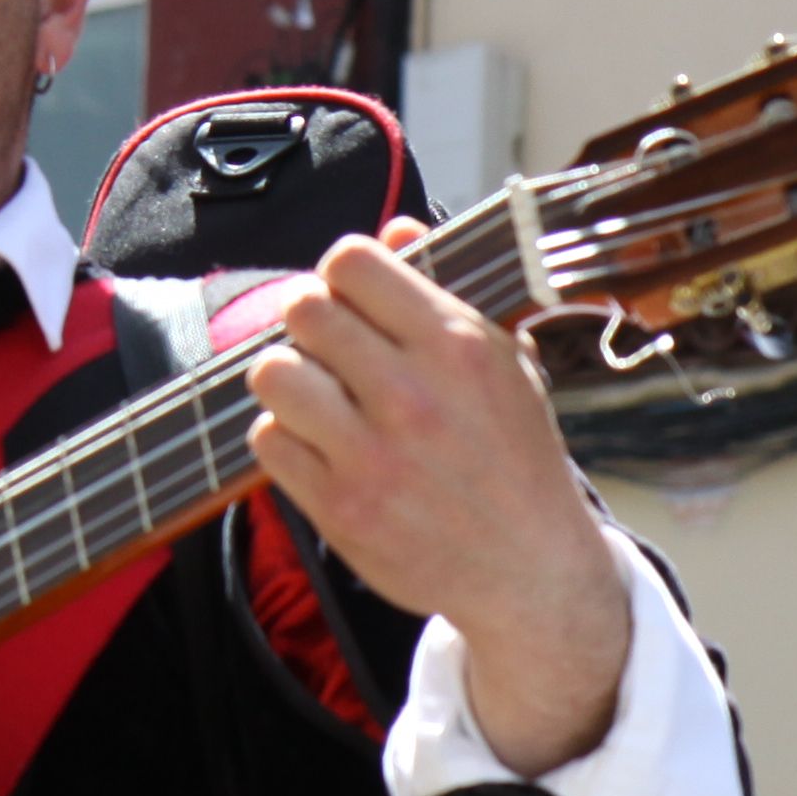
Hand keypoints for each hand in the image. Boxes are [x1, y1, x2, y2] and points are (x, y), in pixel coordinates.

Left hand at [242, 228, 632, 772]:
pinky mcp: (338, 508)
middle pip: (303, 311)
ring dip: (289, 379)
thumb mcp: (505, 364)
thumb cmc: (514, 456)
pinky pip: (267, 439)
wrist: (529, 567)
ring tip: (319, 396)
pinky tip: (319, 446)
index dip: (343, 274)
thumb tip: (396, 228)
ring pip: (272, 373)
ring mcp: (371, 455)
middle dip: (312, 323)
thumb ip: (445, 291)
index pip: (352, 262)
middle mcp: (412, 395)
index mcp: (458, 346)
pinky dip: (285, 438)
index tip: (353, 298)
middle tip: (331, 350)